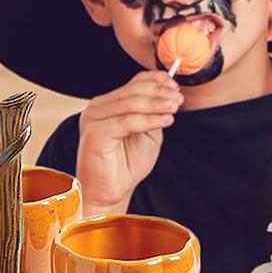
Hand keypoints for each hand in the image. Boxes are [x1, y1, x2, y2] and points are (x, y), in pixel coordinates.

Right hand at [76, 71, 181, 215]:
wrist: (112, 191)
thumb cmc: (127, 163)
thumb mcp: (148, 132)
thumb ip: (153, 112)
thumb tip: (169, 94)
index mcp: (109, 103)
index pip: (135, 82)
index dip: (158, 81)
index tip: (176, 87)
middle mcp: (98, 107)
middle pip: (133, 90)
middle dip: (160, 93)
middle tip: (178, 99)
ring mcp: (94, 118)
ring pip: (131, 103)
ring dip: (157, 104)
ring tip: (174, 108)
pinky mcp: (95, 133)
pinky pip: (127, 121)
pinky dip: (149, 120)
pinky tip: (165, 121)